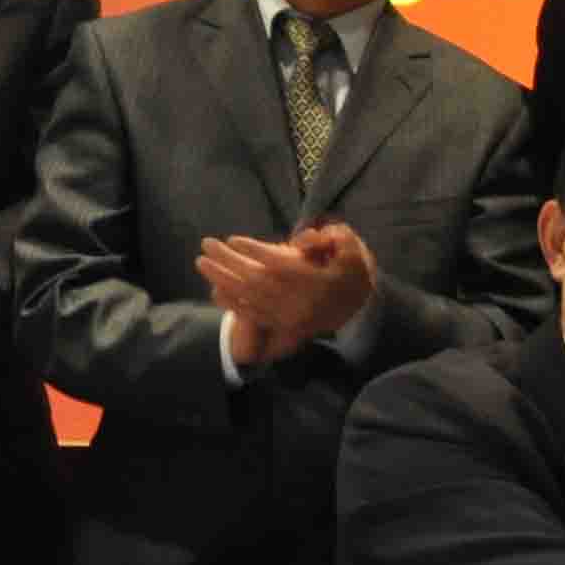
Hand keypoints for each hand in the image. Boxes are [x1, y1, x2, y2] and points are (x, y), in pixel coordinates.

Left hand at [195, 222, 378, 365]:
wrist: (361, 308)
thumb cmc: (353, 271)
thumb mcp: (351, 248)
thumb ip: (331, 238)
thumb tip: (303, 238)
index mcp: (314, 280)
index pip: (277, 264)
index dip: (253, 250)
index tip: (232, 238)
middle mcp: (298, 300)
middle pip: (255, 279)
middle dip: (227, 261)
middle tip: (205, 245)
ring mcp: (288, 316)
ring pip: (249, 298)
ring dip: (222, 280)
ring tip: (202, 264)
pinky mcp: (283, 326)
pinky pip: (253, 316)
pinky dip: (232, 304)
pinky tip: (215, 291)